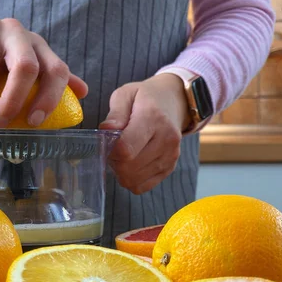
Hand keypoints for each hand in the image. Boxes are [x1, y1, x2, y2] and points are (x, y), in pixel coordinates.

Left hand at [99, 73, 190, 194]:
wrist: (174, 102)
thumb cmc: (146, 98)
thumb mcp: (126, 94)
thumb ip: (115, 113)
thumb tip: (106, 131)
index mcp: (153, 118)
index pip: (126, 149)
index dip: (110, 150)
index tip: (108, 142)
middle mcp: (166, 139)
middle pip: (129, 168)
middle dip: (114, 162)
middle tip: (113, 149)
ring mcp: (171, 156)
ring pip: (134, 181)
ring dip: (122, 172)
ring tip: (124, 155)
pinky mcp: (170, 167)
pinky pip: (142, 186)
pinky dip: (132, 179)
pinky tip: (132, 163)